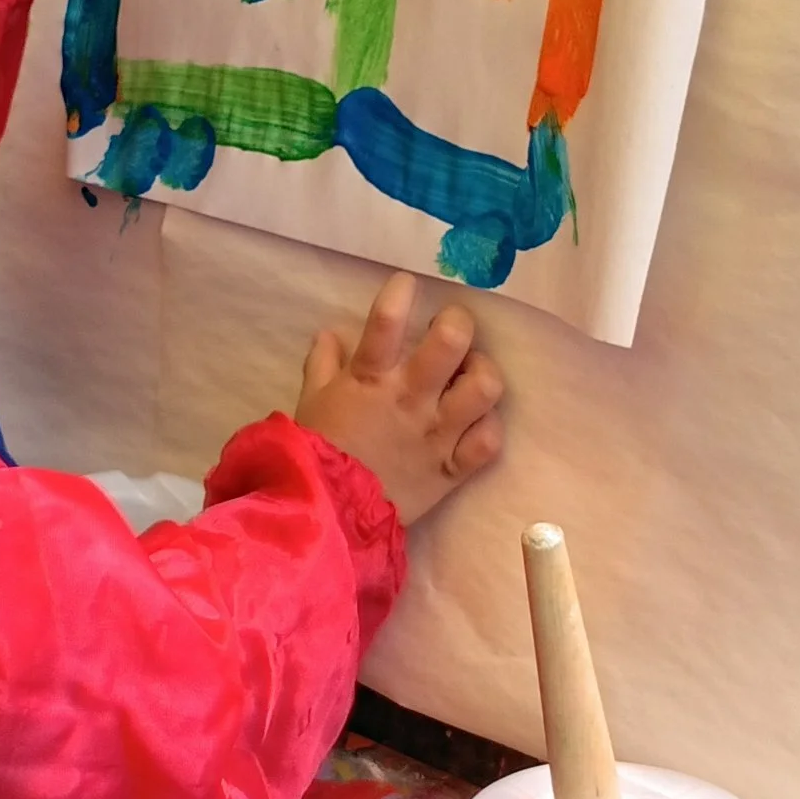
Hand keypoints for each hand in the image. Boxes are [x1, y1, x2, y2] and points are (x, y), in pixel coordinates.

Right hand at [292, 273, 503, 526]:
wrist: (329, 515)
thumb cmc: (316, 454)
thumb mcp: (310, 403)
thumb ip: (322, 365)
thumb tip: (330, 334)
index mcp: (370, 379)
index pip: (387, 320)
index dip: (400, 292)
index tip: (405, 283)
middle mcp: (410, 398)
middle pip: (452, 341)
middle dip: (458, 322)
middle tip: (452, 327)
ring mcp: (437, 433)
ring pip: (484, 387)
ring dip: (483, 372)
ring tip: (471, 373)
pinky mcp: (452, 468)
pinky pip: (489, 441)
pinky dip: (488, 428)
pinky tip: (476, 422)